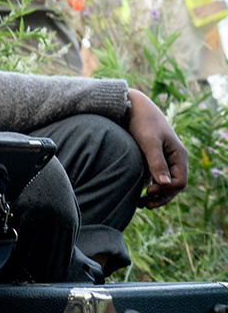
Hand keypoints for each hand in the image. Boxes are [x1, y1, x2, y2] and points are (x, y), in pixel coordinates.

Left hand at [124, 89, 187, 207]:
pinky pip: (155, 178)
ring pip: (165, 184)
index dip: (166, 190)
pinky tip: (137, 193)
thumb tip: (164, 184)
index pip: (180, 182)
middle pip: (174, 186)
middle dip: (162, 197)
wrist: (132, 107)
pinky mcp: (152, 158)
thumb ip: (156, 162)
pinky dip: (149, 187)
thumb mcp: (149, 142)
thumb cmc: (142, 122)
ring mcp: (163, 159)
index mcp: (178, 155)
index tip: (148, 190)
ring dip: (155, 195)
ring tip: (140, 204)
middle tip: (144, 205)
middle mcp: (174, 159)